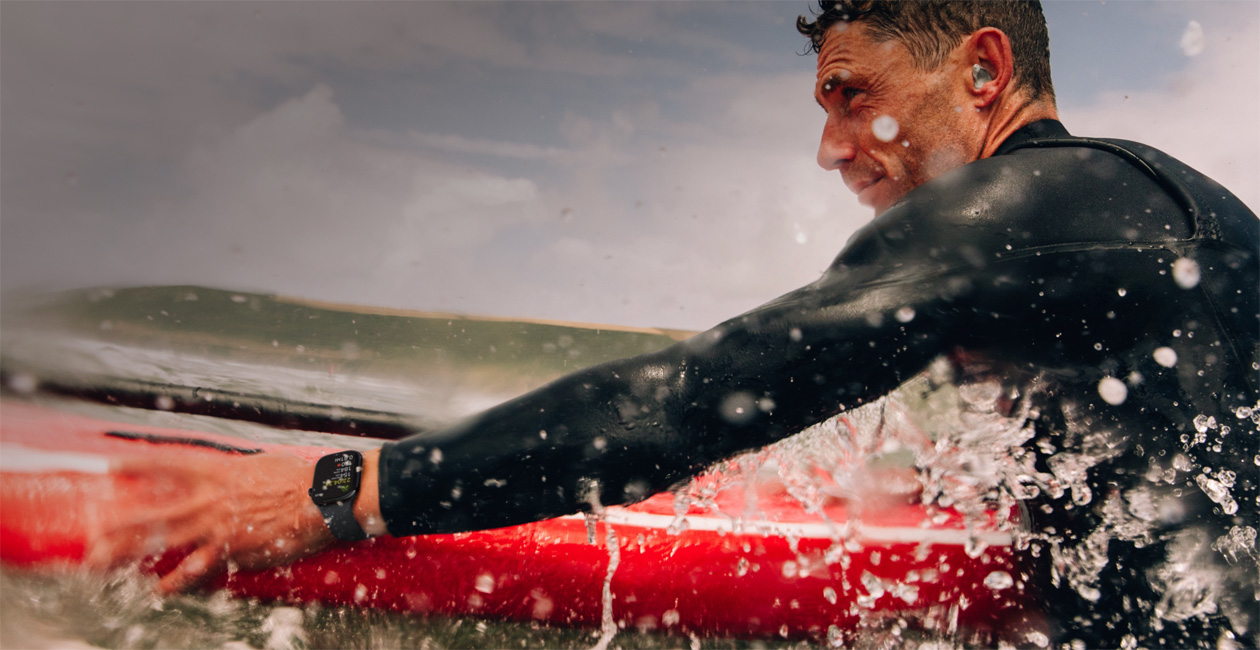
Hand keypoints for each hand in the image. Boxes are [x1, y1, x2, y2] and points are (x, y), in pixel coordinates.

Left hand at [86, 451, 334, 593]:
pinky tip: (158, 590)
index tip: (111, 468)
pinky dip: (177, 581)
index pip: (170, 466)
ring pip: (167, 542)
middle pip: (156, 512)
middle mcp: (212, 500)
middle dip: (121, 524)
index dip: (139, 466)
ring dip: (132, 554)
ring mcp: (220, 528)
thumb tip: (227, 476)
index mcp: (220, 473)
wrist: (324, 499)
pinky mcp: (234, 551)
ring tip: (104, 563)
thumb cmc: (300, 477)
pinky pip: (198, 569)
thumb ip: (238, 473)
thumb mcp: (263, 464)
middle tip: (93, 533)